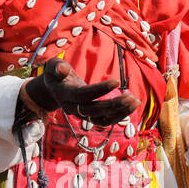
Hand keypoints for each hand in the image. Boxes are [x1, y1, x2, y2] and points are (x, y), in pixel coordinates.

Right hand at [21, 57, 139, 127]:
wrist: (53, 90)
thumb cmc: (56, 74)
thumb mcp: (52, 66)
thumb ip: (56, 66)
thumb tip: (61, 69)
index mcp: (64, 94)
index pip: (83, 95)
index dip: (100, 90)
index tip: (117, 81)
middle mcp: (72, 108)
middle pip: (94, 111)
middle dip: (113, 105)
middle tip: (132, 97)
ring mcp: (81, 115)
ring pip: (101, 120)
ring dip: (120, 113)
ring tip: (136, 102)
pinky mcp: (89, 118)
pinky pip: (105, 121)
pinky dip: (119, 115)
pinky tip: (131, 105)